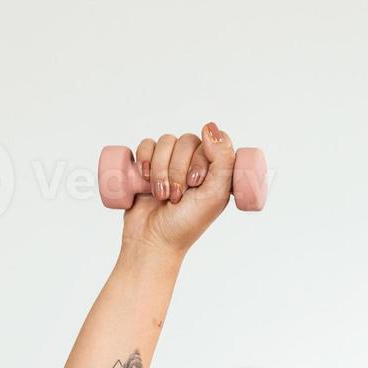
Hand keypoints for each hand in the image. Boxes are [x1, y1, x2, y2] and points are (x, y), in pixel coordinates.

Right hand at [119, 122, 235, 256]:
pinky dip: (144, 158)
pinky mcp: (148, 164)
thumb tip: (210, 127)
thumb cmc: (187, 223)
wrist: (152, 240)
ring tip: (161, 195)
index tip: (196, 182)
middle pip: (186, 140)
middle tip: (177, 196)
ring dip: (160, 168)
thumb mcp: (215, 195)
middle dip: (177, 169)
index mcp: (217, 170)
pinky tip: (144, 177)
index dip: (201, 159)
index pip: (213, 141)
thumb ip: (223, 161)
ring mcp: (171, 162)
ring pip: (166, 141)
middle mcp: (195, 163)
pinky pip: (146, 143)